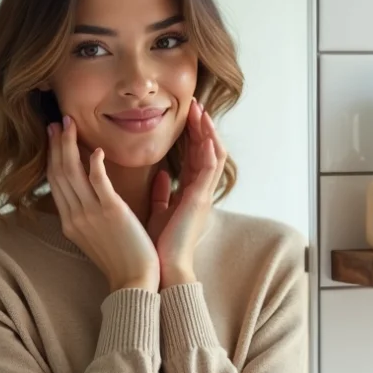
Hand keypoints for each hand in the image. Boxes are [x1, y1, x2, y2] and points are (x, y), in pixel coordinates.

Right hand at [47, 116, 159, 292]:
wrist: (134, 282)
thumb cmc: (122, 260)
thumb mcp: (96, 236)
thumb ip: (90, 215)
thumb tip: (91, 197)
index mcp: (70, 222)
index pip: (55, 182)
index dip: (53, 156)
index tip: (54, 136)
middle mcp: (75, 216)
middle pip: (58, 172)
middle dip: (57, 144)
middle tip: (58, 121)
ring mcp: (91, 213)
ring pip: (72, 172)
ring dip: (70, 145)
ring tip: (70, 124)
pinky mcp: (112, 212)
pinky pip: (98, 181)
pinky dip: (95, 164)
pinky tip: (97, 149)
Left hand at [146, 98, 226, 287]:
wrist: (164, 268)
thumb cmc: (160, 245)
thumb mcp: (160, 212)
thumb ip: (162, 193)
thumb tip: (160, 175)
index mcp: (190, 192)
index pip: (196, 156)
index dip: (193, 134)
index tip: (187, 114)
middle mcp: (200, 191)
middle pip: (207, 150)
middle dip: (202, 126)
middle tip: (196, 104)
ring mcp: (203, 195)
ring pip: (213, 156)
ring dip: (208, 133)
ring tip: (202, 112)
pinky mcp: (200, 201)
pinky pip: (210, 172)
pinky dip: (210, 153)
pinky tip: (206, 136)